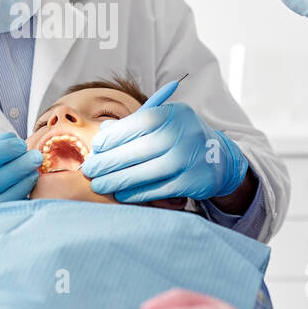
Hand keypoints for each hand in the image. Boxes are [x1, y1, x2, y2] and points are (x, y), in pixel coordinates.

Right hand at [0, 132, 40, 242]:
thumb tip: (8, 139)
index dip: (3, 150)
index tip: (19, 144)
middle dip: (19, 165)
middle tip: (35, 156)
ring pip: (3, 199)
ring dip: (23, 183)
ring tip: (34, 172)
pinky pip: (5, 215)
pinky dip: (19, 201)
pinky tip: (27, 193)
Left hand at [79, 102, 247, 201]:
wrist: (218, 157)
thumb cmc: (179, 136)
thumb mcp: (162, 123)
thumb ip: (133, 126)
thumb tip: (102, 133)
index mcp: (174, 114)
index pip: (139, 123)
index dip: (114, 136)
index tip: (96, 148)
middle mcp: (184, 135)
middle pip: (139, 150)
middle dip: (109, 162)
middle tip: (90, 170)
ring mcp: (189, 159)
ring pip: (146, 172)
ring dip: (118, 181)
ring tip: (99, 185)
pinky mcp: (192, 182)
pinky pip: (158, 189)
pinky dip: (137, 193)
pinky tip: (121, 194)